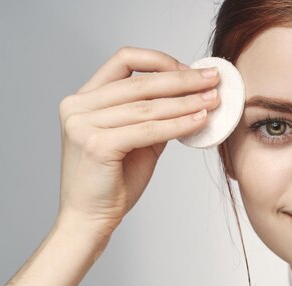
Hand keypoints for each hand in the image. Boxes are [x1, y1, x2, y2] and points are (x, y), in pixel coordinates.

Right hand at [55, 46, 219, 235]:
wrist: (89, 218)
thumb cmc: (112, 182)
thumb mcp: (135, 140)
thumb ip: (154, 116)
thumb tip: (191, 97)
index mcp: (84, 98)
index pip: (124, 61)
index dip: (160, 61)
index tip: (191, 71)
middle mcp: (78, 106)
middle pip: (141, 82)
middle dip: (183, 80)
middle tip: (213, 79)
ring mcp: (83, 125)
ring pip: (147, 107)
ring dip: (186, 102)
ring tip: (213, 100)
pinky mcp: (96, 145)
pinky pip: (148, 130)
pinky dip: (177, 125)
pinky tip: (199, 121)